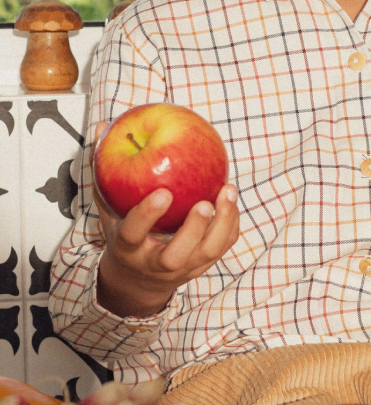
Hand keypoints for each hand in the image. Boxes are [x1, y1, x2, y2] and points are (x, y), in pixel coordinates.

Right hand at [91, 120, 239, 315]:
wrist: (138, 278)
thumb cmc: (124, 232)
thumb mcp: (108, 206)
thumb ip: (105, 169)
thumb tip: (105, 126)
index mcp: (127, 248)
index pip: (133, 233)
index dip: (147, 215)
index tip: (162, 192)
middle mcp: (154, 263)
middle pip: (174, 255)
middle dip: (193, 229)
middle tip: (204, 202)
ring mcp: (181, 269)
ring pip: (206, 254)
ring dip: (222, 223)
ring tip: (228, 191)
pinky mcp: (201, 267)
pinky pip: (222, 248)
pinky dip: (230, 224)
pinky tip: (232, 199)